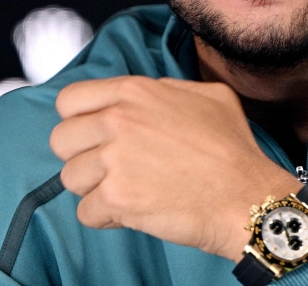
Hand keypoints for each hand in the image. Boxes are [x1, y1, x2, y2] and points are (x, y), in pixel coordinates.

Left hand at [49, 75, 302, 260]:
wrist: (246, 196)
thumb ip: (168, 89)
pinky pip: (85, 212)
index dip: (79, 119)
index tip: (94, 135)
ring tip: (127, 191)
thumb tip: (150, 95)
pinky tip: (134, 212)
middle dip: (82, 156)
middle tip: (110, 168)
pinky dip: (106, 218)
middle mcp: (118, 120)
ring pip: (69, 178)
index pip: (70, 100)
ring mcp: (114, 159)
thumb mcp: (210, 96)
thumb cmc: (234, 149)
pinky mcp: (116, 198)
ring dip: (94, 189)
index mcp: (135, 91)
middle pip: (61, 139)